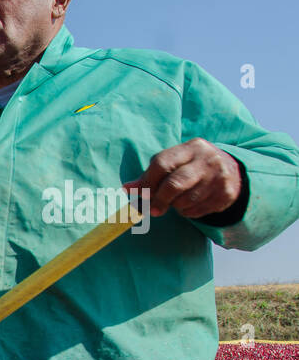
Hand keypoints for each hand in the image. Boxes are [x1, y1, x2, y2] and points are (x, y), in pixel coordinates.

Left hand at [122, 138, 242, 218]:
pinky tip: (191, 204)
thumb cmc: (192, 167)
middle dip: (159, 200)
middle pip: (174, 184)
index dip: (146, 182)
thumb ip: (151, 175)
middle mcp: (207, 160)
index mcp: (191, 148)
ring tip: (177, 200)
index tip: (136, 195)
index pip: (162, 163)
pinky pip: (197, 210)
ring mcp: (219, 177)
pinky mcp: (226, 194)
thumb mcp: (175, 163)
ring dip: (175, 206)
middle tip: (153, 210)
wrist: (232, 171)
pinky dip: (188, 212)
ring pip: (186, 200)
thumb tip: (127, 188)